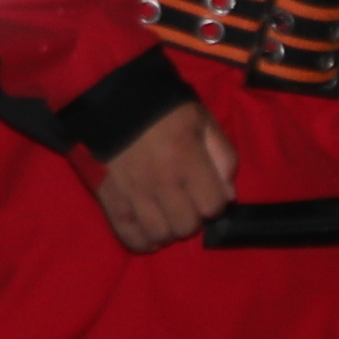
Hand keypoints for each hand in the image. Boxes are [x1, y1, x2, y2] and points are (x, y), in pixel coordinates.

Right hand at [90, 107, 237, 253]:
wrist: (109, 96)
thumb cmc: (162, 108)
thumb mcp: (202, 120)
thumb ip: (222, 155)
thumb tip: (229, 195)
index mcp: (187, 158)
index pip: (213, 206)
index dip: (214, 202)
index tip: (206, 192)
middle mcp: (162, 181)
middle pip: (187, 226)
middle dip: (192, 218)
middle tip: (185, 204)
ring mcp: (134, 193)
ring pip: (160, 234)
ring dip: (169, 230)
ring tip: (167, 216)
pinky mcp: (110, 199)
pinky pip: (129, 236)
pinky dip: (142, 241)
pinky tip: (150, 235)